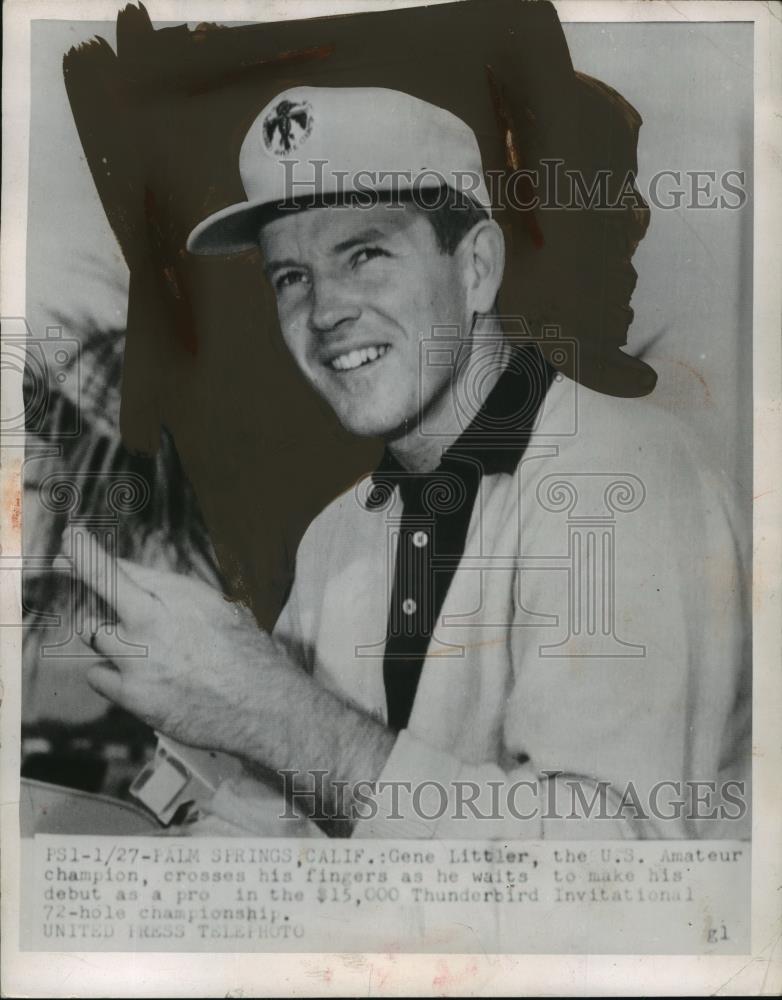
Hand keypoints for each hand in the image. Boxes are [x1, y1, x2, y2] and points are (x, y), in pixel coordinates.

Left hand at [67, 545, 297, 757]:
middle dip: (80, 563)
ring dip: (105, 635)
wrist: (265, 707)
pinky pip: (97, 674)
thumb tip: (131, 582)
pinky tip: (136, 677)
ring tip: (136, 646)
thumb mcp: (221, 610)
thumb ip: (174, 598)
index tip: (73, 539)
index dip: (93, 553)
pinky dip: (109, 673)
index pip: (127, 568)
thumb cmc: (249, 657)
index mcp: (183, 595)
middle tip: (62, 555)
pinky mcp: (134, 694)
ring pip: (94, 632)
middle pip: (102, 584)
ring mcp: (141, 658)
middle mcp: (158, 620)